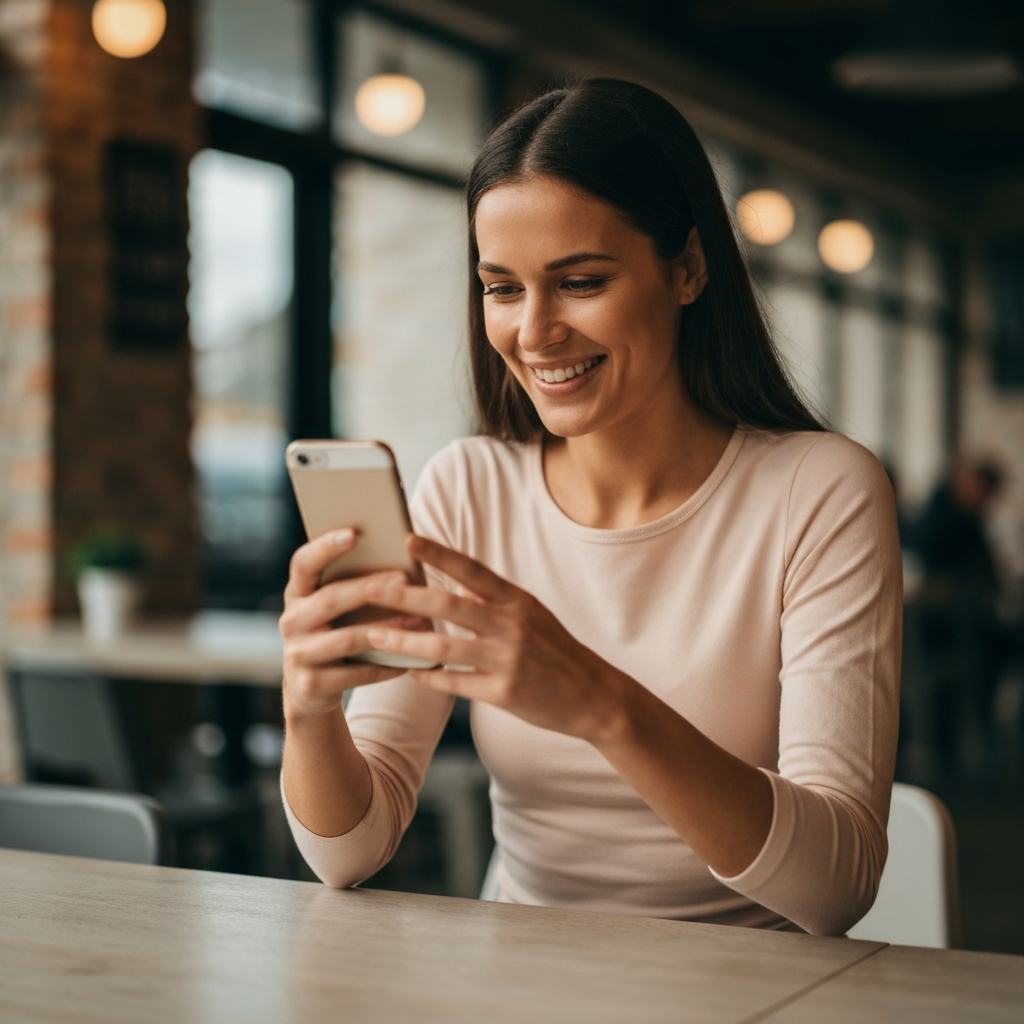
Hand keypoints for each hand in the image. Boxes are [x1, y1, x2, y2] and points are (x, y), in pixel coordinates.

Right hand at [279, 529, 428, 719]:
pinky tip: (413, 659)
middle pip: (331, 599)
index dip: (325, 547)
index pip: (303, 564)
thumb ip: (352, 584)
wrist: (310, 690)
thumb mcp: (333, 609)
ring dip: (388, 630)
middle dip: (369, 588)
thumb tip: (402, 554)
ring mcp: (298, 654)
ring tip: (420, 622)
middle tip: (404, 578)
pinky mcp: (312, 684)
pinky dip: (388, 665)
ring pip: (348, 638)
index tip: (354, 533)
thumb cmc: (335, 632)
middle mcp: (291, 621)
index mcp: (297, 594)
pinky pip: (358, 673)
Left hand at [363, 535, 635, 742]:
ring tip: (372, 636)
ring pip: (445, 647)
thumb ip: (493, 599)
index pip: (473, 570)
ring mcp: (509, 660)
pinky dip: (429, 678)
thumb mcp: (531, 614)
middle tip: (369, 587)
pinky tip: (406, 674)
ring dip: (404, 642)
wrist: (594, 696)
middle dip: (405, 596)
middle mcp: (513, 625)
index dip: (440, 554)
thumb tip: (452, 583)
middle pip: (449, 605)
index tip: (408, 538)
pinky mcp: (505, 694)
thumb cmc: (556, 650)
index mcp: (518, 600)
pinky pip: (456, 683)